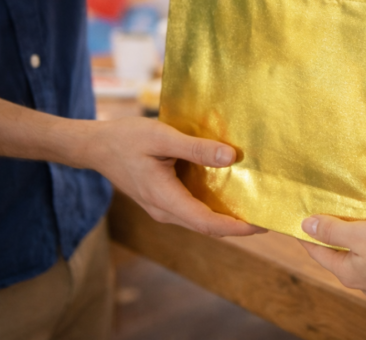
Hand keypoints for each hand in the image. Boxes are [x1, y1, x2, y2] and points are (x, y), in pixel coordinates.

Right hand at [86, 117, 263, 236]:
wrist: (96, 146)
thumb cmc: (126, 139)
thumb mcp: (162, 138)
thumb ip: (196, 148)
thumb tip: (231, 158)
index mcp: (165, 199)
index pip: (208, 223)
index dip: (238, 227)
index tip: (263, 224)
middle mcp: (165, 210)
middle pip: (208, 226)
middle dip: (239, 224)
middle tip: (268, 215)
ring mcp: (163, 207)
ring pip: (201, 219)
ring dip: (227, 215)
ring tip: (254, 203)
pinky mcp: (163, 199)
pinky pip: (193, 208)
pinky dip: (214, 204)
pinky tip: (229, 189)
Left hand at [300, 215, 365, 299]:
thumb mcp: (361, 235)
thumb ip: (332, 231)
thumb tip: (305, 226)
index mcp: (348, 273)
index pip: (317, 251)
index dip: (306, 233)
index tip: (299, 215)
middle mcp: (362, 278)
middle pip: (338, 250)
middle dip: (332, 229)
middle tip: (326, 204)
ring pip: (361, 248)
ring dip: (357, 229)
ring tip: (354, 207)